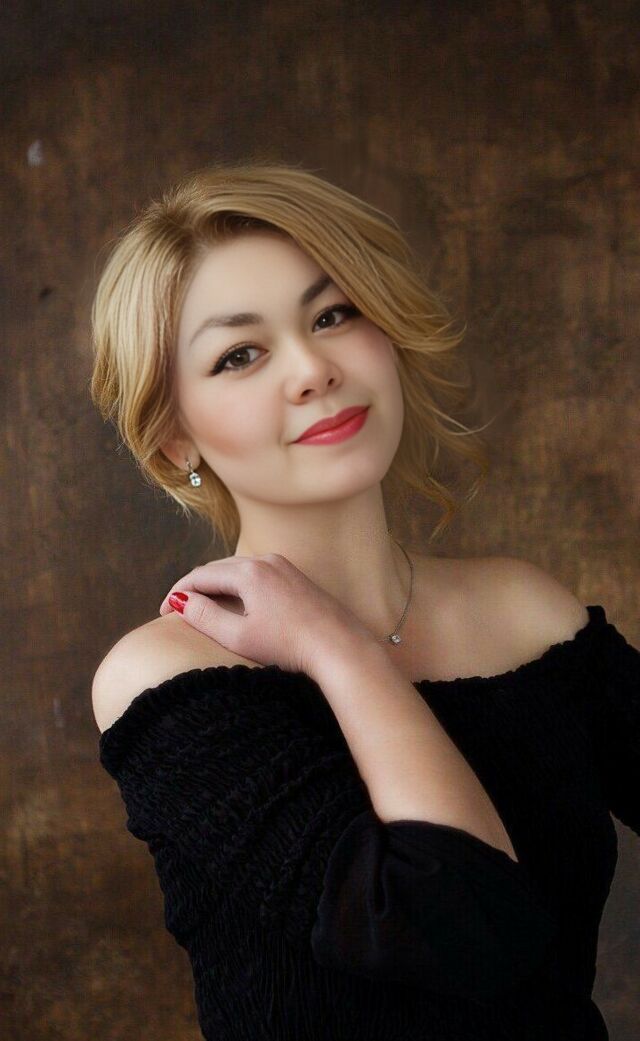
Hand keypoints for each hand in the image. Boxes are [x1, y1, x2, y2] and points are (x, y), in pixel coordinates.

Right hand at [158, 553, 375, 676]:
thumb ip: (204, 617)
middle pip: (217, 569)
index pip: (200, 576)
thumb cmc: (289, 646)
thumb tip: (180, 601)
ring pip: (237, 570)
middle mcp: (265, 560)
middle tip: (176, 611)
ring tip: (201, 607)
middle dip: (194, 587)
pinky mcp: (295, 576)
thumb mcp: (239, 636)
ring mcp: (283, 566)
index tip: (162, 613)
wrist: (339, 647)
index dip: (177, 593)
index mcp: (248, 572)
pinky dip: (237, 585)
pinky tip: (234, 604)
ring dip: (216, 585)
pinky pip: (255, 574)